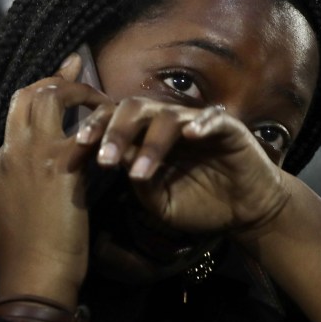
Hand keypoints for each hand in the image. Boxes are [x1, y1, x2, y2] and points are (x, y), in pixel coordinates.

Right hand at [0, 55, 110, 307]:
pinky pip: (84, 128)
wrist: (32, 280)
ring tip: (98, 95)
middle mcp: (9, 152)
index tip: (57, 79)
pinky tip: (118, 123)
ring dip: (76, 89)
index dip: (38, 94)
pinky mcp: (60, 167)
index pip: (15, 117)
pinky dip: (101, 120)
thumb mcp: (11, 209)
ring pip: (47, 96)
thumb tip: (44, 173)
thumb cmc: (26, 257)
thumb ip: (20, 181)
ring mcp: (31, 156)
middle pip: (25, 94)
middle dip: (53, 77)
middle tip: (77, 67)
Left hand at [78, 99, 291, 236]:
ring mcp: (194, 120)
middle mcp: (164, 121)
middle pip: (132, 108)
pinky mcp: (227, 126)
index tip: (75, 150)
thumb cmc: (198, 204)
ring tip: (140, 172)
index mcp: (142, 135)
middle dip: (114, 131)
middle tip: (102, 158)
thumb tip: (112, 163)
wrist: (245, 212)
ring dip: (151, 144)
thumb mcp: (159, 203)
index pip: (110, 120)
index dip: (92, 131)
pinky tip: (190, 136)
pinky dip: (200, 124)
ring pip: (166, 116)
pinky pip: (211, 118)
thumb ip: (138, 184)